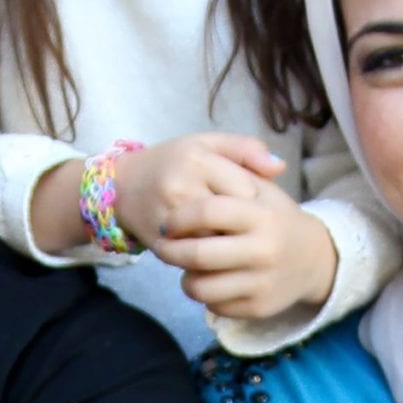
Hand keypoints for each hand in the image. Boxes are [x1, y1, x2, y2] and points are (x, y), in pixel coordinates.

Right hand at [107, 133, 283, 249]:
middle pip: (232, 219)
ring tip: (228, 236)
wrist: (123, 186)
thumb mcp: (208, 144)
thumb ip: (246, 149)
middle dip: (241, 225)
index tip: (248, 200)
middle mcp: (181, 187)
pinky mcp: (160, 243)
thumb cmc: (174, 161)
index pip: (245, 189)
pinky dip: (208, 256)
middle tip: (242, 224)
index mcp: (198, 159)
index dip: (253, 199)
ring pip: (216, 242)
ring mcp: (168, 218)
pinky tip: (210, 248)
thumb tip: (280, 167)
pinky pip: (197, 257)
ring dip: (227, 243)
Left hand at [151, 179, 340, 320]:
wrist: (314, 259)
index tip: (168, 222)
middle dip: (169, 251)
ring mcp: (262, 282)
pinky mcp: (259, 307)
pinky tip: (211, 280)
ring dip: (185, 278)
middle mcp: (264, 250)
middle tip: (162, 246)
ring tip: (186, 267)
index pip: (208, 212)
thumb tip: (201, 166)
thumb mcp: (262, 188)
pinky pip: (214, 306)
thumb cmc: (276, 217)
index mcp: (261, 215)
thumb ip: (233, 171)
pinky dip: (206, 295)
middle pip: (198, 254)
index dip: (179, 218)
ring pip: (201, 288)